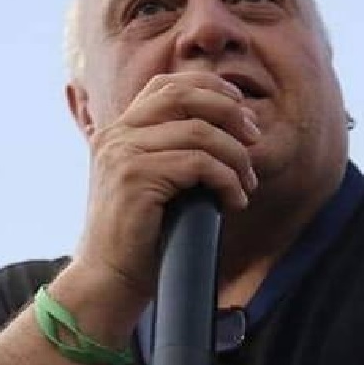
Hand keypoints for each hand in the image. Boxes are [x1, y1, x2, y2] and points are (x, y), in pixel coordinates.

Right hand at [74, 72, 259, 301]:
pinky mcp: (135, 178)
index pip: (167, 85)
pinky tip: (234, 200)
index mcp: (119, 131)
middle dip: (229, 110)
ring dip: (235, 156)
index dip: (210, 87)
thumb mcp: (151, 185)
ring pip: (198, 132)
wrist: (108, 279)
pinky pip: (198, 164)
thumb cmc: (139, 240)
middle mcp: (117, 136)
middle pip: (183, 95)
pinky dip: (226, 180)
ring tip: (247, 183)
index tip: (242, 110)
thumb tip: (226, 133)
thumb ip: (171, 154)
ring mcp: (123, 155)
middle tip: (255, 137)